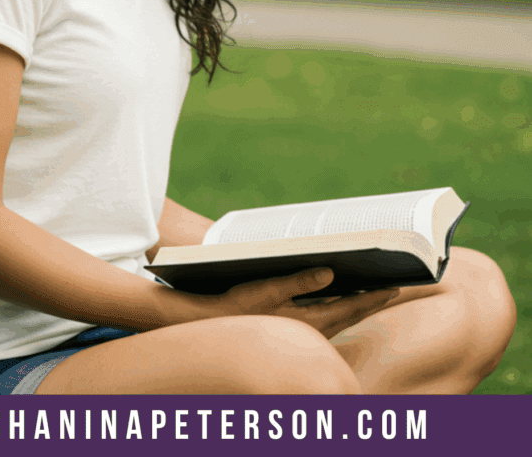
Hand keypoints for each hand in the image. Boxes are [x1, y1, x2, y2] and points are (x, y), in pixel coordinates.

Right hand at [211, 268, 399, 339]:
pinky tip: (339, 303)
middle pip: (350, 316)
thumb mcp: (268, 288)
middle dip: (372, 302)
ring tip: (373, 294)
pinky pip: (327, 323)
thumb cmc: (239, 305)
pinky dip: (340, 311)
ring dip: (357, 307)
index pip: (350, 307)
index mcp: (309, 321)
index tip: (394, 287)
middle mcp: (311, 332)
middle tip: (394, 289)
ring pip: (340, 320)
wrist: (214, 326)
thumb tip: (330, 273)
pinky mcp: (294, 333)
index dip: (373, 297)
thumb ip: (300, 282)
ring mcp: (304, 335)